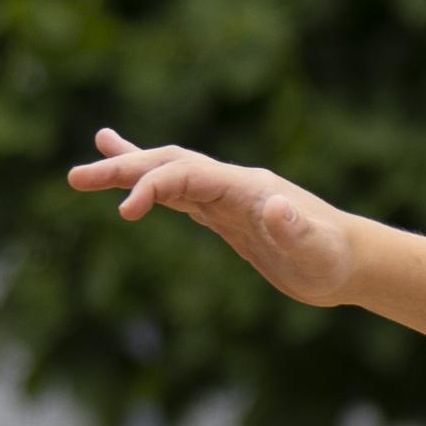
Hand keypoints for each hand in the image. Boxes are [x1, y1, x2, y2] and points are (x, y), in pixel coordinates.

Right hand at [70, 129, 365, 307]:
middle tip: (76, 178)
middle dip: (123, 169)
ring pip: (168, 173)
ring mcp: (226, 196)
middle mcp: (231, 183)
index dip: (154, 186)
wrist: (349, 261)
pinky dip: (151, 187)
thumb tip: (278, 206)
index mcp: (245, 187)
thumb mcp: (315, 249)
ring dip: (128, 171)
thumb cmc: (332, 257)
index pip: (188, 175)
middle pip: (169, 164)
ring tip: (84, 172)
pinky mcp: (223, 215)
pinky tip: (128, 189)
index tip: (125, 212)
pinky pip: (179, 194)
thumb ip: (295, 227)